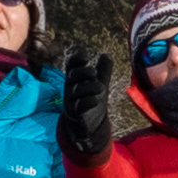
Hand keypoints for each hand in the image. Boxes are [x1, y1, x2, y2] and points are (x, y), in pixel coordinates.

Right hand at [58, 51, 112, 167]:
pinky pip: (79, 106)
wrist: (89, 123)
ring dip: (89, 87)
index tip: (86, 57)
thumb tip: (106, 55)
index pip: (71, 65)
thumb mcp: (98, 83)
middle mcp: (70, 87)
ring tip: (101, 87)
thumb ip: (103, 70)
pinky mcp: (76, 113)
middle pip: (72, 76)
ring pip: (76, 91)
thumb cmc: (91, 99)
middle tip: (94, 72)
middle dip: (82, 72)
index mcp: (74, 78)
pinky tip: (96, 100)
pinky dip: (88, 101)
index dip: (76, 60)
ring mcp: (71, 100)